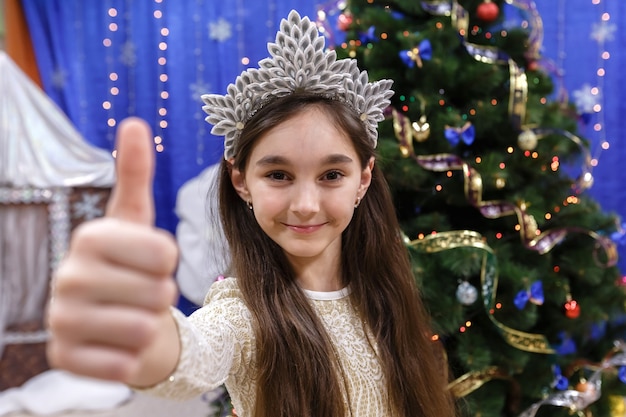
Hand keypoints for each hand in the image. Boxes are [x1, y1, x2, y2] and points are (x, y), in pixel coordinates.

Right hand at [47, 118, 179, 383]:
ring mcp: (59, 320)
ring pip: (142, 330)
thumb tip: (135, 122)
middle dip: (161, 295)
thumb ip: (134, 174)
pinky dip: (132, 359)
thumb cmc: (134, 268)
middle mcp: (66, 276)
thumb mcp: (136, 221)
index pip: (164, 252)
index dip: (169, 261)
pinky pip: (122, 366)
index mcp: (89, 238)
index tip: (154, 261)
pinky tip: (118, 347)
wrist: (118, 319)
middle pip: (158, 293)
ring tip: (131, 316)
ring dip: (148, 327)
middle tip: (142, 293)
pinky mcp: (64, 359)